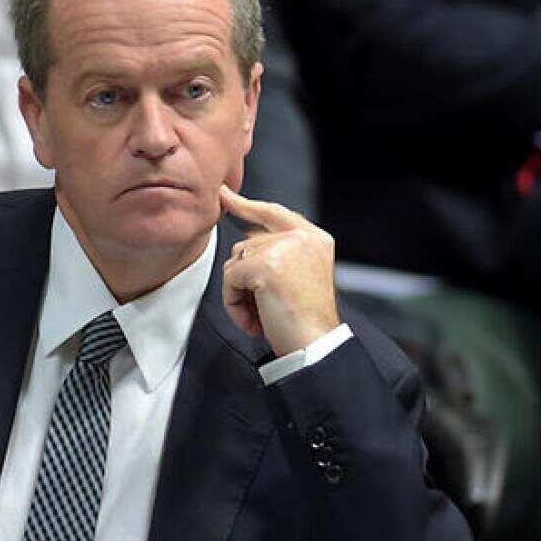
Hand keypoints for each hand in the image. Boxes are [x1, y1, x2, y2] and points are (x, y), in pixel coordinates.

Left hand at [219, 185, 339, 355]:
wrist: (316, 345)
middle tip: (264, 309)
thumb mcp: (300, 277)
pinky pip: (229, 279)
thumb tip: (243, 244)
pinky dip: (234, 304)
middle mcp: (301, 237)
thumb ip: (279, 253)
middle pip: (246, 245)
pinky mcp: (264, 265)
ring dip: (239, 294)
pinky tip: (255, 321)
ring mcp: (283, 248)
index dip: (247, 205)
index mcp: (314, 238)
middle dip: (244, 279)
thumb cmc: (306, 321)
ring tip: (261, 316)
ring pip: (234, 263)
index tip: (225, 195)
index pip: (273, 212)